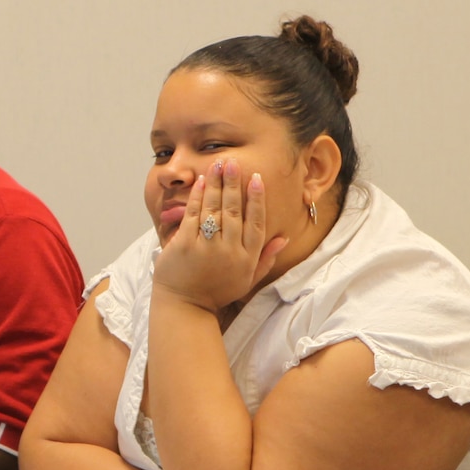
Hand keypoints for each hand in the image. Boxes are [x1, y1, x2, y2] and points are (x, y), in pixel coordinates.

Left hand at [153, 158, 287, 311]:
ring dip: (216, 184)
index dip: (257, 200)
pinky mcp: (185, 245)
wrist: (185, 306)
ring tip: (218, 164)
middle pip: (234, 211)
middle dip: (234, 184)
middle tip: (234, 163)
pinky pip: (194, 215)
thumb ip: (266, 259)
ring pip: (214, 209)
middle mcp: (229, 251)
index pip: (256, 223)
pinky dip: (198, 197)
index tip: (256, 179)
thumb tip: (283, 238)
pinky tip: (201, 182)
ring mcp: (207, 247)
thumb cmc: (216, 292)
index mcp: (246, 259)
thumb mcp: (246, 280)